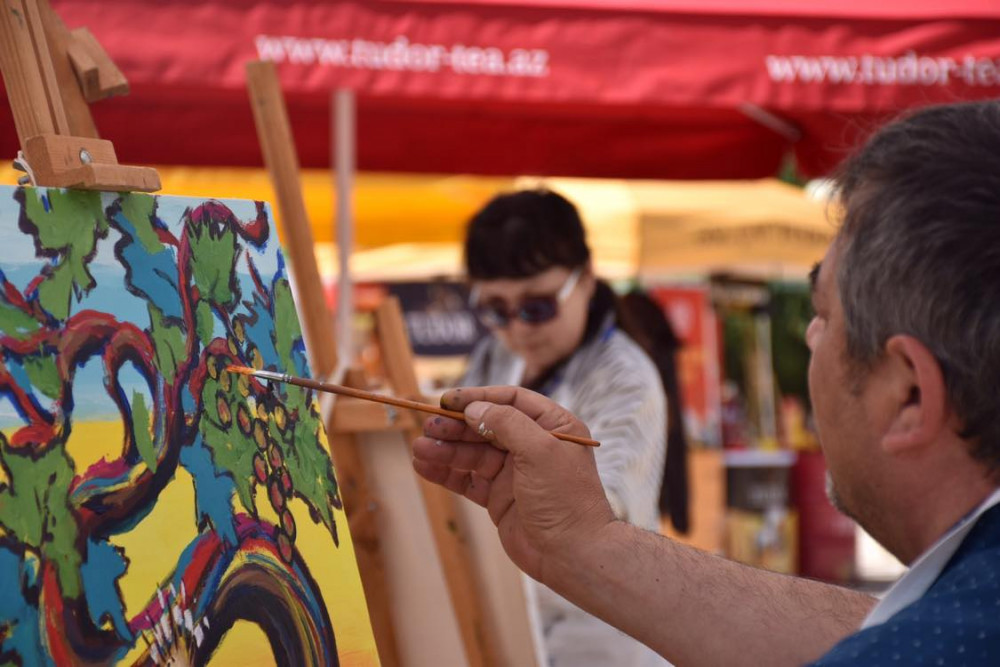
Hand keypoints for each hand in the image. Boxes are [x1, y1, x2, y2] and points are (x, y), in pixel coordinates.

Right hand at [412, 385, 614, 582]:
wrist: (572, 555)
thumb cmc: (565, 499)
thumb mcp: (541, 450)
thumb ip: (507, 424)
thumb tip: (474, 408)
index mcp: (553, 426)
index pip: (510, 401)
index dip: (479, 398)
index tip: (448, 401)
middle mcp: (533, 445)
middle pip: (486, 427)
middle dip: (455, 427)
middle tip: (428, 427)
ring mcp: (514, 473)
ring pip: (472, 453)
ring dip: (445, 450)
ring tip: (419, 449)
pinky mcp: (499, 498)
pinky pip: (468, 479)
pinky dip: (446, 473)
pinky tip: (424, 467)